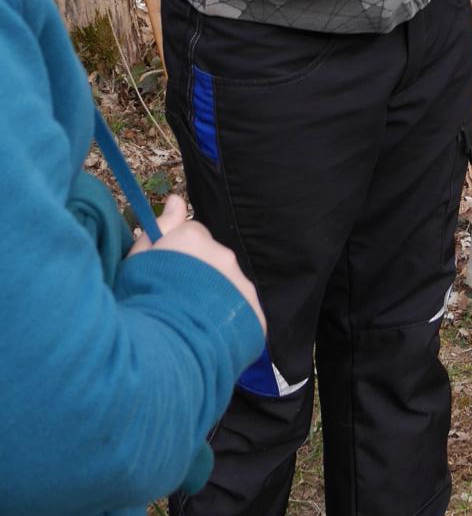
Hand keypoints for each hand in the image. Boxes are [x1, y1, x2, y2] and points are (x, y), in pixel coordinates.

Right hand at [128, 194, 265, 334]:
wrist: (163, 353)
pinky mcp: (253, 311)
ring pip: (227, 282)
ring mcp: (240, 283)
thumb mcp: (136, 263)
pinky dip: (228, 319)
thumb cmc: (141, 303)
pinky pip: (241, 308)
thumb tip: (177, 198)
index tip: (164, 275)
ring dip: (214, 296)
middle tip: (176, 301)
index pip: (190, 234)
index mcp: (192, 238)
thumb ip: (159, 228)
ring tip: (190, 323)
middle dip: (197, 274)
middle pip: (211, 258)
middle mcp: (222, 254)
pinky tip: (209, 335)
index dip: (175, 254)